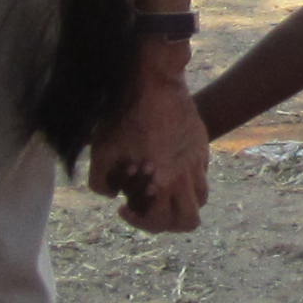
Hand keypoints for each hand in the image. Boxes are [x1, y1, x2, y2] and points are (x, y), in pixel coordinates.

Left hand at [94, 61, 210, 232]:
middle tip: (146, 206)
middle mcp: (185, 177)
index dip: (139, 222)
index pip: (159, 223)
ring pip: (200, 199)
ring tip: (161, 191)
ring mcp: (197, 161)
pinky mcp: (202, 145)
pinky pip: (201, 173)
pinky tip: (167, 165)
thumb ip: (102, 184)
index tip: (124, 206)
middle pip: (189, 220)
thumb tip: (114, 195)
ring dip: (181, 202)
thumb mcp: (101, 152)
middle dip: (166, 221)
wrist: (153, 80)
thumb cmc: (124, 115)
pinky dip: (187, 179)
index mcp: (162, 183)